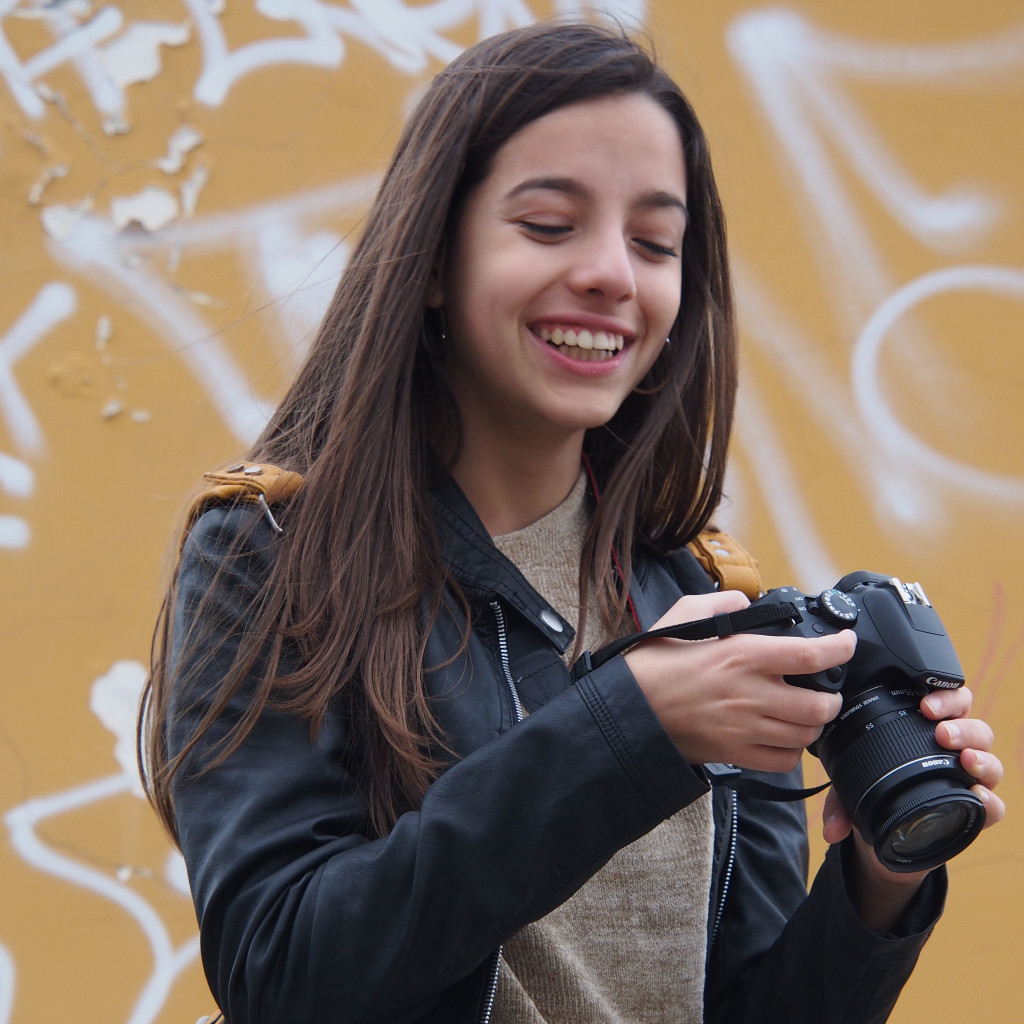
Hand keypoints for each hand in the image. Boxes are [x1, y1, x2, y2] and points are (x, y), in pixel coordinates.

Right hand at [624, 589, 852, 770]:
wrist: (628, 709)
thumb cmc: (652, 663)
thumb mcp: (681, 613)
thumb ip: (720, 605)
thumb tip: (745, 604)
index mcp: (742, 655)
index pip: (811, 655)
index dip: (840, 649)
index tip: (846, 643)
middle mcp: (750, 694)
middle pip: (819, 706)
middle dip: (831, 698)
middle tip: (825, 689)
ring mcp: (744, 729)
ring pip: (805, 736)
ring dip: (813, 724)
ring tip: (806, 714)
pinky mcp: (735, 754)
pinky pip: (783, 761)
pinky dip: (792, 751)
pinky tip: (783, 737)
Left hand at [822, 685, 1004, 930]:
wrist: (889, 838)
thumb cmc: (875, 796)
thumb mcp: (851, 792)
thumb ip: (840, 803)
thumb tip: (831, 829)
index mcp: (926, 732)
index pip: (948, 703)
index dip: (944, 698)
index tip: (924, 705)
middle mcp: (953, 752)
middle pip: (975, 727)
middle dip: (962, 726)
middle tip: (942, 732)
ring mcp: (967, 779)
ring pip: (989, 759)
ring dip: (980, 756)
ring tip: (964, 759)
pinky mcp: (975, 808)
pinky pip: (995, 804)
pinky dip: (990, 799)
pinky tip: (978, 795)